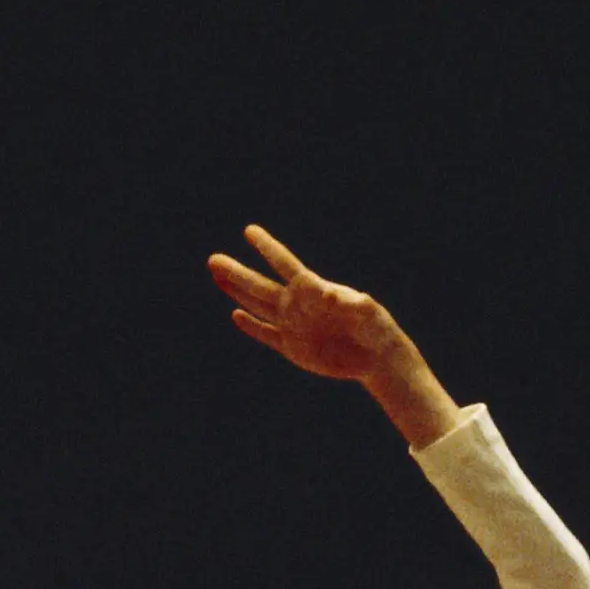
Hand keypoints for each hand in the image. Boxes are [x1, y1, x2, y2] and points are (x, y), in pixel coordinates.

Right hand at [210, 224, 408, 378]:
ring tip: (217, 275)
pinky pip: (267, 334)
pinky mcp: (293, 348)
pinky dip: (252, 326)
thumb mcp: (368, 315)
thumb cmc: (376, 329)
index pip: (285, 264)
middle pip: (260, 285)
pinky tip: (236, 315)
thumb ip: (352, 304)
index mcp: (313, 290)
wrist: (376, 357)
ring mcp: (293, 325)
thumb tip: (330, 296)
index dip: (267, 248)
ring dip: (237, 292)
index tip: (250, 231)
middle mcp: (297, 304)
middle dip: (236, 273)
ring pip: (258, 305)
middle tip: (212, 259)